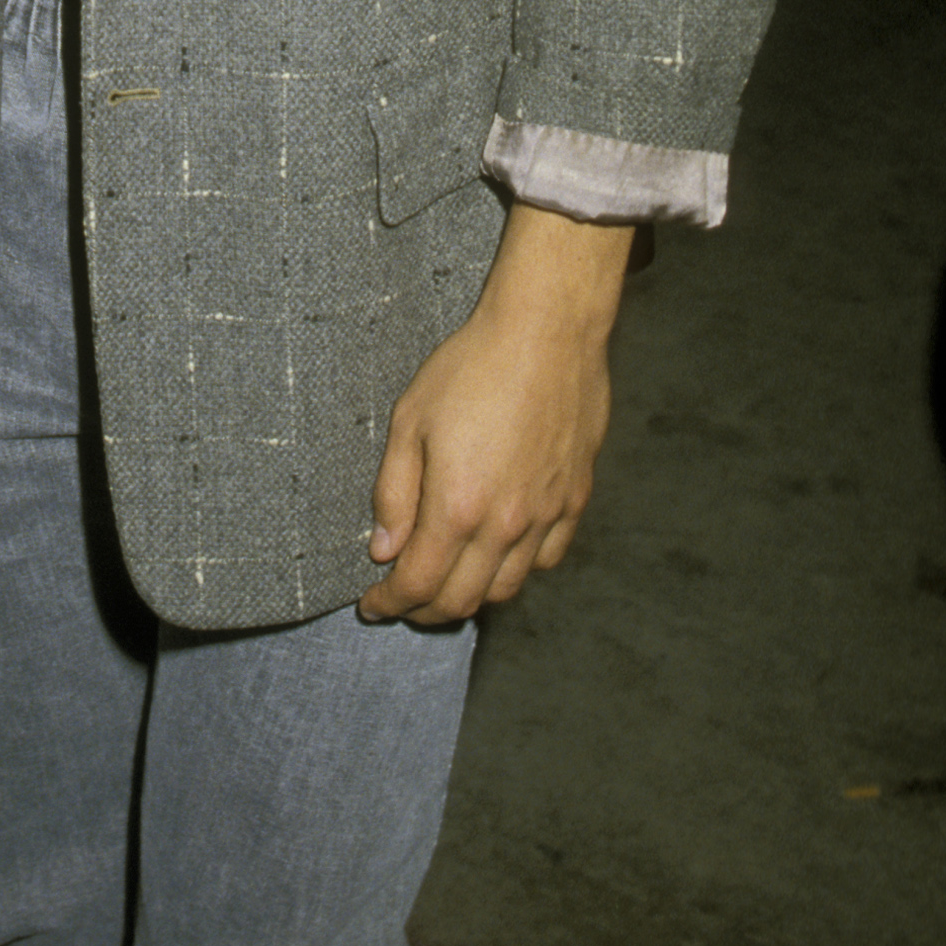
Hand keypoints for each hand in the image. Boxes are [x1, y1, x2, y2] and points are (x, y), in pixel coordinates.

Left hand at [358, 205, 633, 625]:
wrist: (546, 334)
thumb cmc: (471, 368)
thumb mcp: (409, 420)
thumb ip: (394, 493)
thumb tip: (384, 550)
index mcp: (458, 506)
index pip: (419, 584)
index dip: (390, 604)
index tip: (371, 605)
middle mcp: (506, 524)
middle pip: (463, 600)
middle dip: (424, 611)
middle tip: (401, 602)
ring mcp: (547, 516)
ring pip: (507, 589)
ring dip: (470, 597)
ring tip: (444, 583)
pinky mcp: (575, 501)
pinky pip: (545, 560)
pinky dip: (516, 571)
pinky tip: (496, 555)